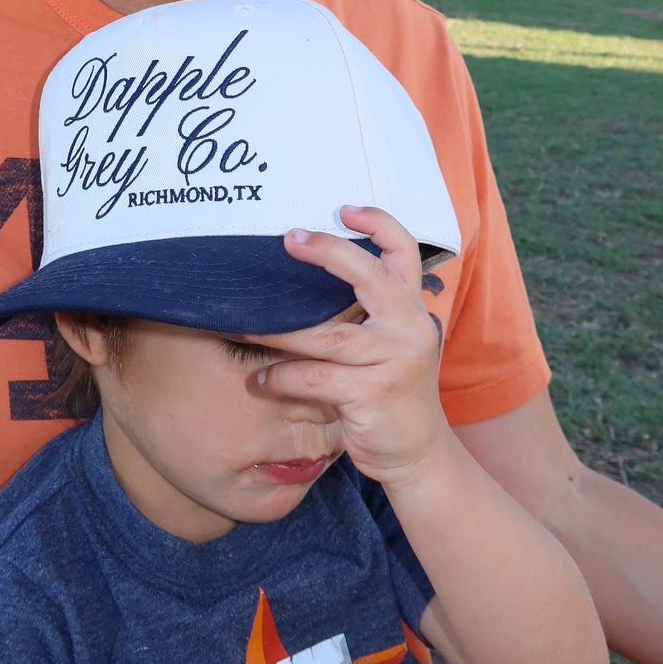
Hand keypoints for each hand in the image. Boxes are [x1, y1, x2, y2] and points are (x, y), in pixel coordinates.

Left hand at [252, 205, 447, 490]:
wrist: (419, 454)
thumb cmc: (392, 391)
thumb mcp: (393, 344)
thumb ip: (368, 312)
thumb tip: (307, 278)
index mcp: (412, 308)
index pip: (404, 251)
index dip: (377, 223)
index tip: (343, 209)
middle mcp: (410, 327)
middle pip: (369, 276)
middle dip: (327, 252)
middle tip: (287, 240)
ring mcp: (394, 362)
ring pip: (328, 336)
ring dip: (278, 331)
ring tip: (242, 325)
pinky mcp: (374, 396)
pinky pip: (316, 378)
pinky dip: (282, 377)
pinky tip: (261, 380)